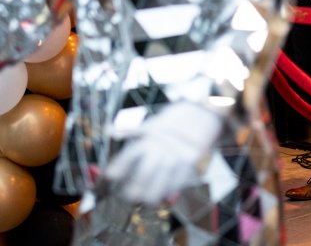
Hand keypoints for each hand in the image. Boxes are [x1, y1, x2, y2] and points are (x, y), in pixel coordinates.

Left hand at [105, 102, 221, 204]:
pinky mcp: (190, 161)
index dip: (116, 171)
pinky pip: (177, 184)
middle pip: (142, 176)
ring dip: (149, 197)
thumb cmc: (174, 117)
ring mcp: (176, 155)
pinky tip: (163, 196)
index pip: (127, 157)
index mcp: (148, 136)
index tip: (108, 180)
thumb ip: (130, 130)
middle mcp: (160, 146)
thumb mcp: (151, 121)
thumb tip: (108, 130)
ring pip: (159, 185)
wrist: (203, 110)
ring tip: (144, 201)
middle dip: (132, 192)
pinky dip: (169, 193)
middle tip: (127, 197)